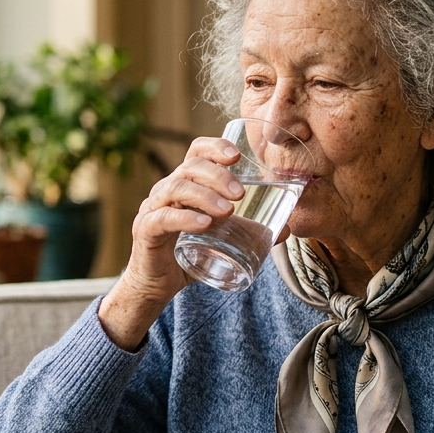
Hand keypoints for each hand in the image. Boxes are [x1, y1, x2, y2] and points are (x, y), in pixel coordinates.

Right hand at [99, 137, 243, 348]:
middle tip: (241, 194)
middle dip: (218, 175)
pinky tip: (204, 224)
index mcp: (185, 184)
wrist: (158, 285)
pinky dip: (185, 219)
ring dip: (205, 195)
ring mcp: (153, 208)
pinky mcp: (146, 231)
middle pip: (190, 167)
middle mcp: (167, 190)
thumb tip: (287, 230)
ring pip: (176, 188)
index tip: (237, 155)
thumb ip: (250, 231)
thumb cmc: (189, 254)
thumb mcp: (224, 238)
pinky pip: (163, 218)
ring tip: (228, 210)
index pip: (196, 152)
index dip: (214, 147)